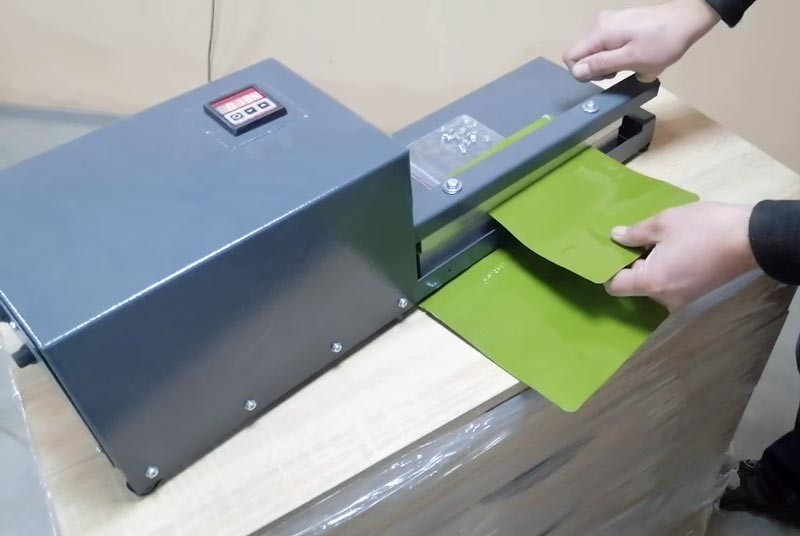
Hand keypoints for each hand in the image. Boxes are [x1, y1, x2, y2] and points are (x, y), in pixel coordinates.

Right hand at [563, 0, 719, 81]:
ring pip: (597, 49)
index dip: (582, 73)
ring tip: (632, 64)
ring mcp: (611, 20)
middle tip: (622, 72)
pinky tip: (636, 54)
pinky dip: (618, 52)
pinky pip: (609, 42)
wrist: (688, 19)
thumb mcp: (631, 60)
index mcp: (600, 33)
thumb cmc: (662, 43)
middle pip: (584, 53)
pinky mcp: (622, 21)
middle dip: (598, 68)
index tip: (605, 77)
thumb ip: (601, 65)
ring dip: (610, 62)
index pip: (571, 56)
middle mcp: (600, 24)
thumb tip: (576, 71)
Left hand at [605, 202, 756, 310]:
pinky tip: (679, 251)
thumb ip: (635, 233)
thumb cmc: (704, 228)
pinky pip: (672, 286)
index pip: (615, 287)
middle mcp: (665, 299)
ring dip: (654, 267)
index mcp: (651, 283)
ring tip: (664, 243)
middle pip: (636, 286)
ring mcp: (683, 301)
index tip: (615, 251)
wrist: (753, 239)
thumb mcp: (664, 223)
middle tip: (642, 240)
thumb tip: (616, 237)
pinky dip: (670, 272)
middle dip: (635, 264)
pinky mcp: (698, 296)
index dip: (610, 269)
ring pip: (655, 286)